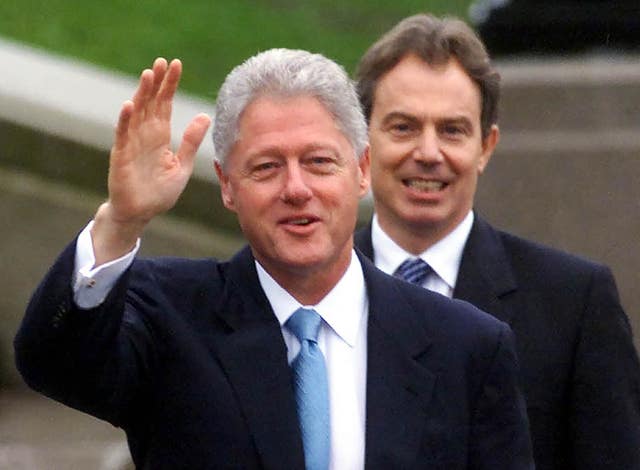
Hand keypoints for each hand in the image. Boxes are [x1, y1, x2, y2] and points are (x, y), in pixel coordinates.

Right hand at [92, 58, 210, 264]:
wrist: (141, 213)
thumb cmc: (159, 191)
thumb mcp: (182, 165)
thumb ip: (192, 141)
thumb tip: (205, 116)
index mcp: (160, 136)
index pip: (165, 104)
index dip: (170, 85)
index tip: (176, 65)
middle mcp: (145, 135)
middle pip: (151, 103)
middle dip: (157, 83)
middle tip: (162, 62)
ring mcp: (132, 144)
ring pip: (137, 114)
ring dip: (142, 94)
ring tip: (148, 75)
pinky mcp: (121, 156)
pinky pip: (123, 136)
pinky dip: (125, 121)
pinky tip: (129, 105)